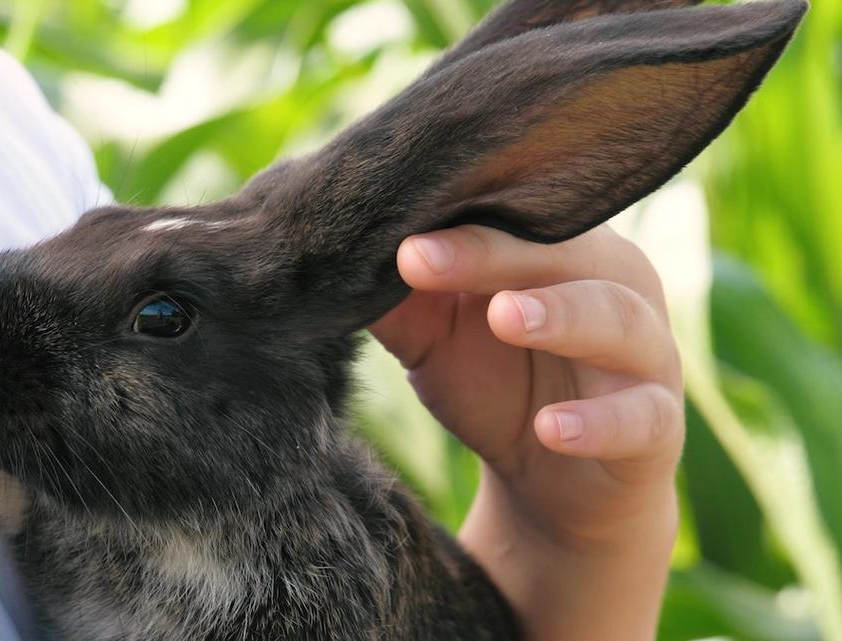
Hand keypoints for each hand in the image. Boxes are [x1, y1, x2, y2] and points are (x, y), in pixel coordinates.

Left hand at [371, 225, 683, 640]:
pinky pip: (641, 416)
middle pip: (562, 254)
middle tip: (421, 259)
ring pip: (616, 320)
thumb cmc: (494, 385)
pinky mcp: (660, 422)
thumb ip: (401, 304)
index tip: (389, 230)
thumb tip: (338, 259)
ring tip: (505, 318)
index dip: (452, 221)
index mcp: (560, 249)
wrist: (552, 481)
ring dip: (561, 316)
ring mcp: (645, 352)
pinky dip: (598, 422)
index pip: (512, 217)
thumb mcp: (435, 343)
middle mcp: (613, 284)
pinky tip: (553, 428)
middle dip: (493, 254)